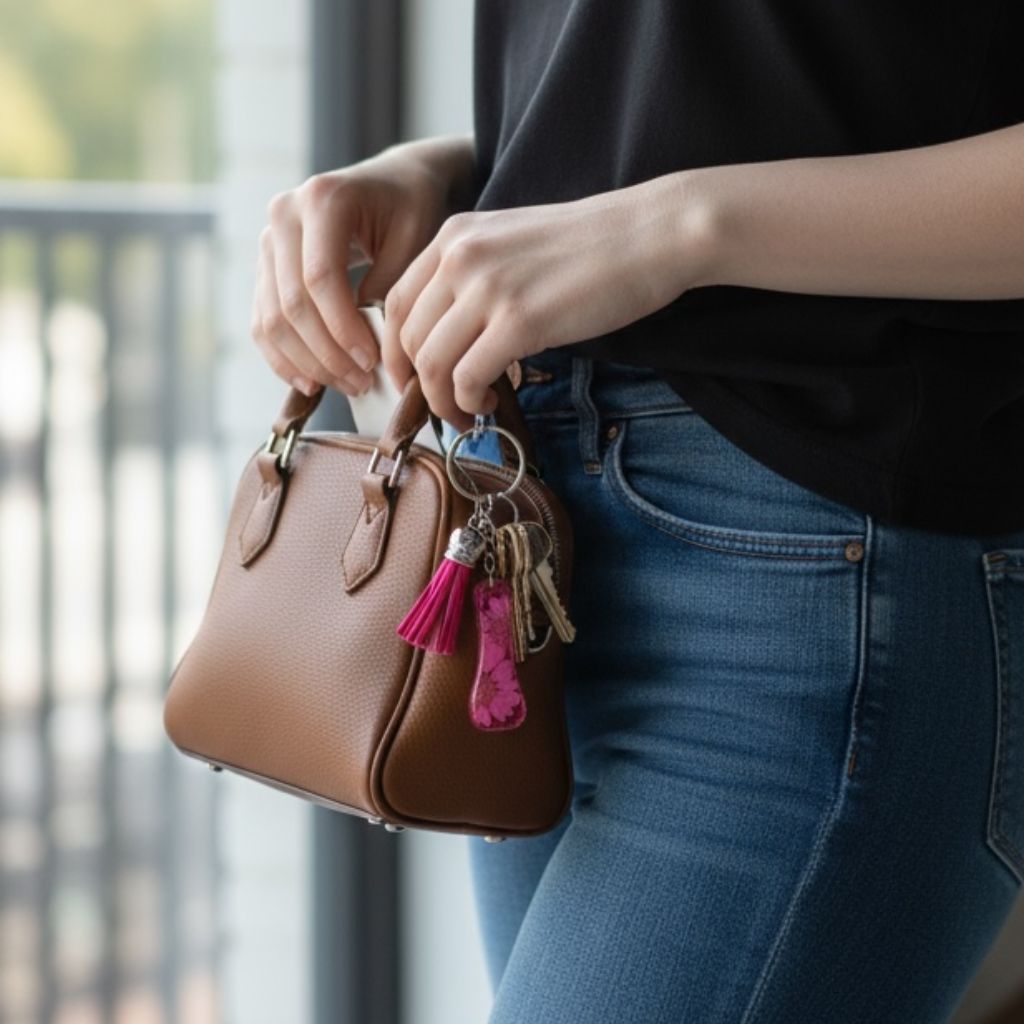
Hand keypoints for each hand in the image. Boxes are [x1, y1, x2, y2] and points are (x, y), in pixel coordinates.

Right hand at [250, 135, 477, 397]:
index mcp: (322, 199)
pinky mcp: (265, 268)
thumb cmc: (411, 208)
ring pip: (272, 319)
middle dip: (327, 353)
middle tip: (362, 383)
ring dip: (307, 363)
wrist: (394, 183)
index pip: (320, 278)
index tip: (372, 362)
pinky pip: (263, 322)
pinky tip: (313, 382)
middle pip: (292, 304)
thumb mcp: (415, 237)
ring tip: (347, 385)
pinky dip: (285, 358)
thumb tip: (366, 342)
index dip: (343, 328)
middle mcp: (284, 215)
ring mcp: (268, 242)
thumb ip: (390, 285)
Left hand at [381, 173, 715, 431]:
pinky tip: (488, 403)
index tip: (414, 379)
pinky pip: (466, 378)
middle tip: (442, 405)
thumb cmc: (592, 246)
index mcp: (454, 237)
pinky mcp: (519, 321)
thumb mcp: (512, 244)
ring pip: (431, 363)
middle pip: (407, 338)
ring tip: (467, 412)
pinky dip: (468, 402)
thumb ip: (474, 278)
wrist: (649, 234)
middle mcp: (460, 257)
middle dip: (418, 385)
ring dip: (442, 401)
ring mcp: (487, 288)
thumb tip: (453, 335)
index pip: (395, 303)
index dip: (397, 352)